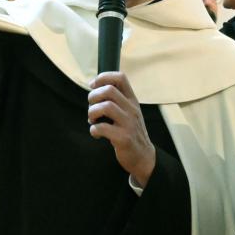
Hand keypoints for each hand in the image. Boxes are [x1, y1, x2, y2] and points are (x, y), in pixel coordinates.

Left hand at [87, 72, 155, 187]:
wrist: (143, 157)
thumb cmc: (131, 132)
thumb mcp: (129, 112)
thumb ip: (117, 101)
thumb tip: (94, 90)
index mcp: (132, 101)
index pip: (120, 78)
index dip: (103, 77)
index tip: (93, 86)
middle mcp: (132, 109)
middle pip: (109, 90)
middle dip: (93, 97)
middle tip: (91, 108)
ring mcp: (129, 123)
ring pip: (105, 107)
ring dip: (92, 113)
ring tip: (92, 121)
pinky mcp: (124, 138)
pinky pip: (101, 128)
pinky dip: (93, 130)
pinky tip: (97, 134)